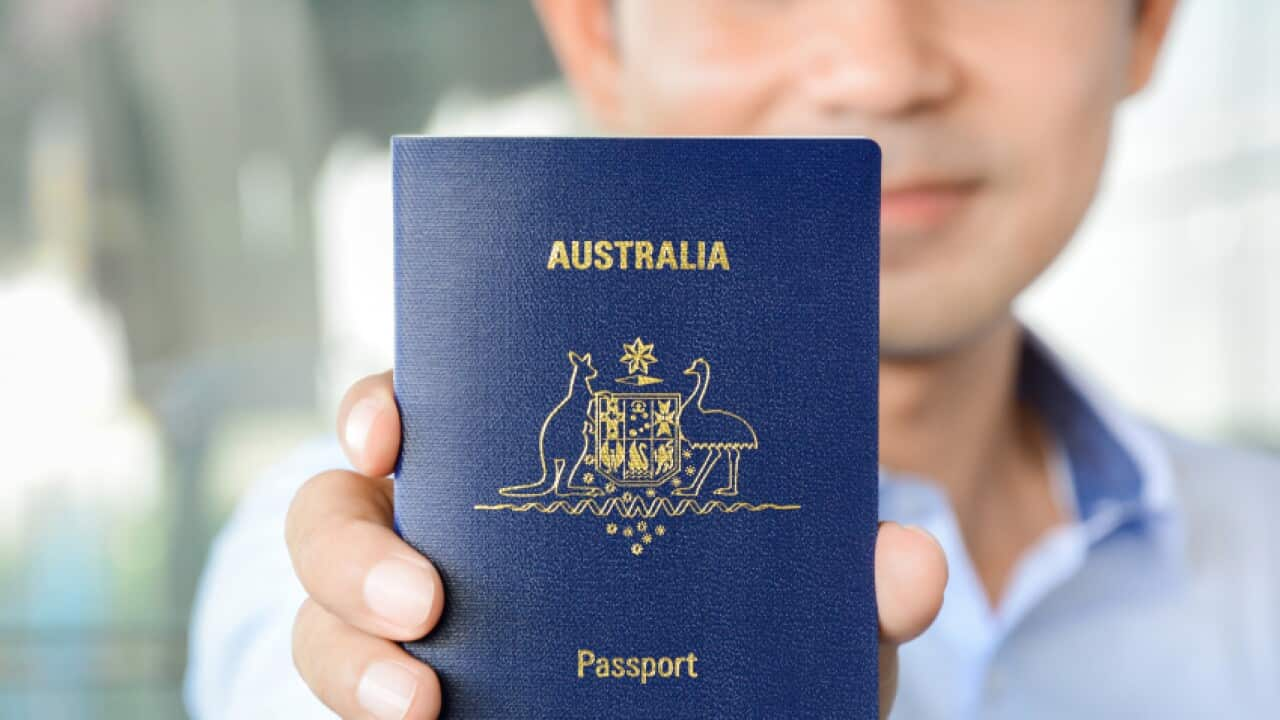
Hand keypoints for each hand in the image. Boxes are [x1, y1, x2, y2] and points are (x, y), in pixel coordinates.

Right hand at [286, 371, 946, 719]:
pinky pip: (359, 705)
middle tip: (421, 594)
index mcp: (530, 471)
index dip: (381, 406)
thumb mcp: (811, 614)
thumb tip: (903, 567)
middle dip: (348, 548)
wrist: (743, 715)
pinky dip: (370, 713)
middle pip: (336, 515)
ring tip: (420, 706)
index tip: (389, 429)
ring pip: (322, 625)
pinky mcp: (419, 705)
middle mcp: (453, 540)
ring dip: (348, 659)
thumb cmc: (761, 649)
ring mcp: (421, 634)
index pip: (428, 410)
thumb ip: (856, 589)